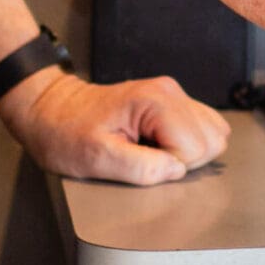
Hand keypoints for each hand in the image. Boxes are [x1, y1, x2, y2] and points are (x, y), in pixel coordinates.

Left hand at [0, 70, 229, 185]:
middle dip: (184, 160)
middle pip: (211, 139)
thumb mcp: (95, 158)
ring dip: (189, 152)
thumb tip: (176, 171)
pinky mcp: (171, 103)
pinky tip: (158, 146)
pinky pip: (201, 128)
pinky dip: (187, 144)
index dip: (172, 166)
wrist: (50, 111)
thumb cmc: (66, 132)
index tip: (142, 163)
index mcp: (155, 101)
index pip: (196, 147)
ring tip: (153, 152)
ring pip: (213, 133)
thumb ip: (139, 168)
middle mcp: (170, 92)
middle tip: (148, 160)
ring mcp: (173, 95)